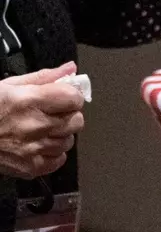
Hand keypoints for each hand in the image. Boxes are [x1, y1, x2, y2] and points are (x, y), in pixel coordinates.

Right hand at [0, 64, 85, 178]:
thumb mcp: (8, 86)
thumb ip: (43, 77)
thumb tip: (70, 69)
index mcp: (30, 101)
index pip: (74, 99)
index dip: (71, 96)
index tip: (63, 97)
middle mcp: (35, 126)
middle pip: (76, 121)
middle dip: (68, 115)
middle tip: (54, 113)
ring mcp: (32, 149)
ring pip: (68, 142)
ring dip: (61, 135)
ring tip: (44, 130)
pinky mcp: (26, 168)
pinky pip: (57, 162)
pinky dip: (53, 155)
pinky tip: (40, 146)